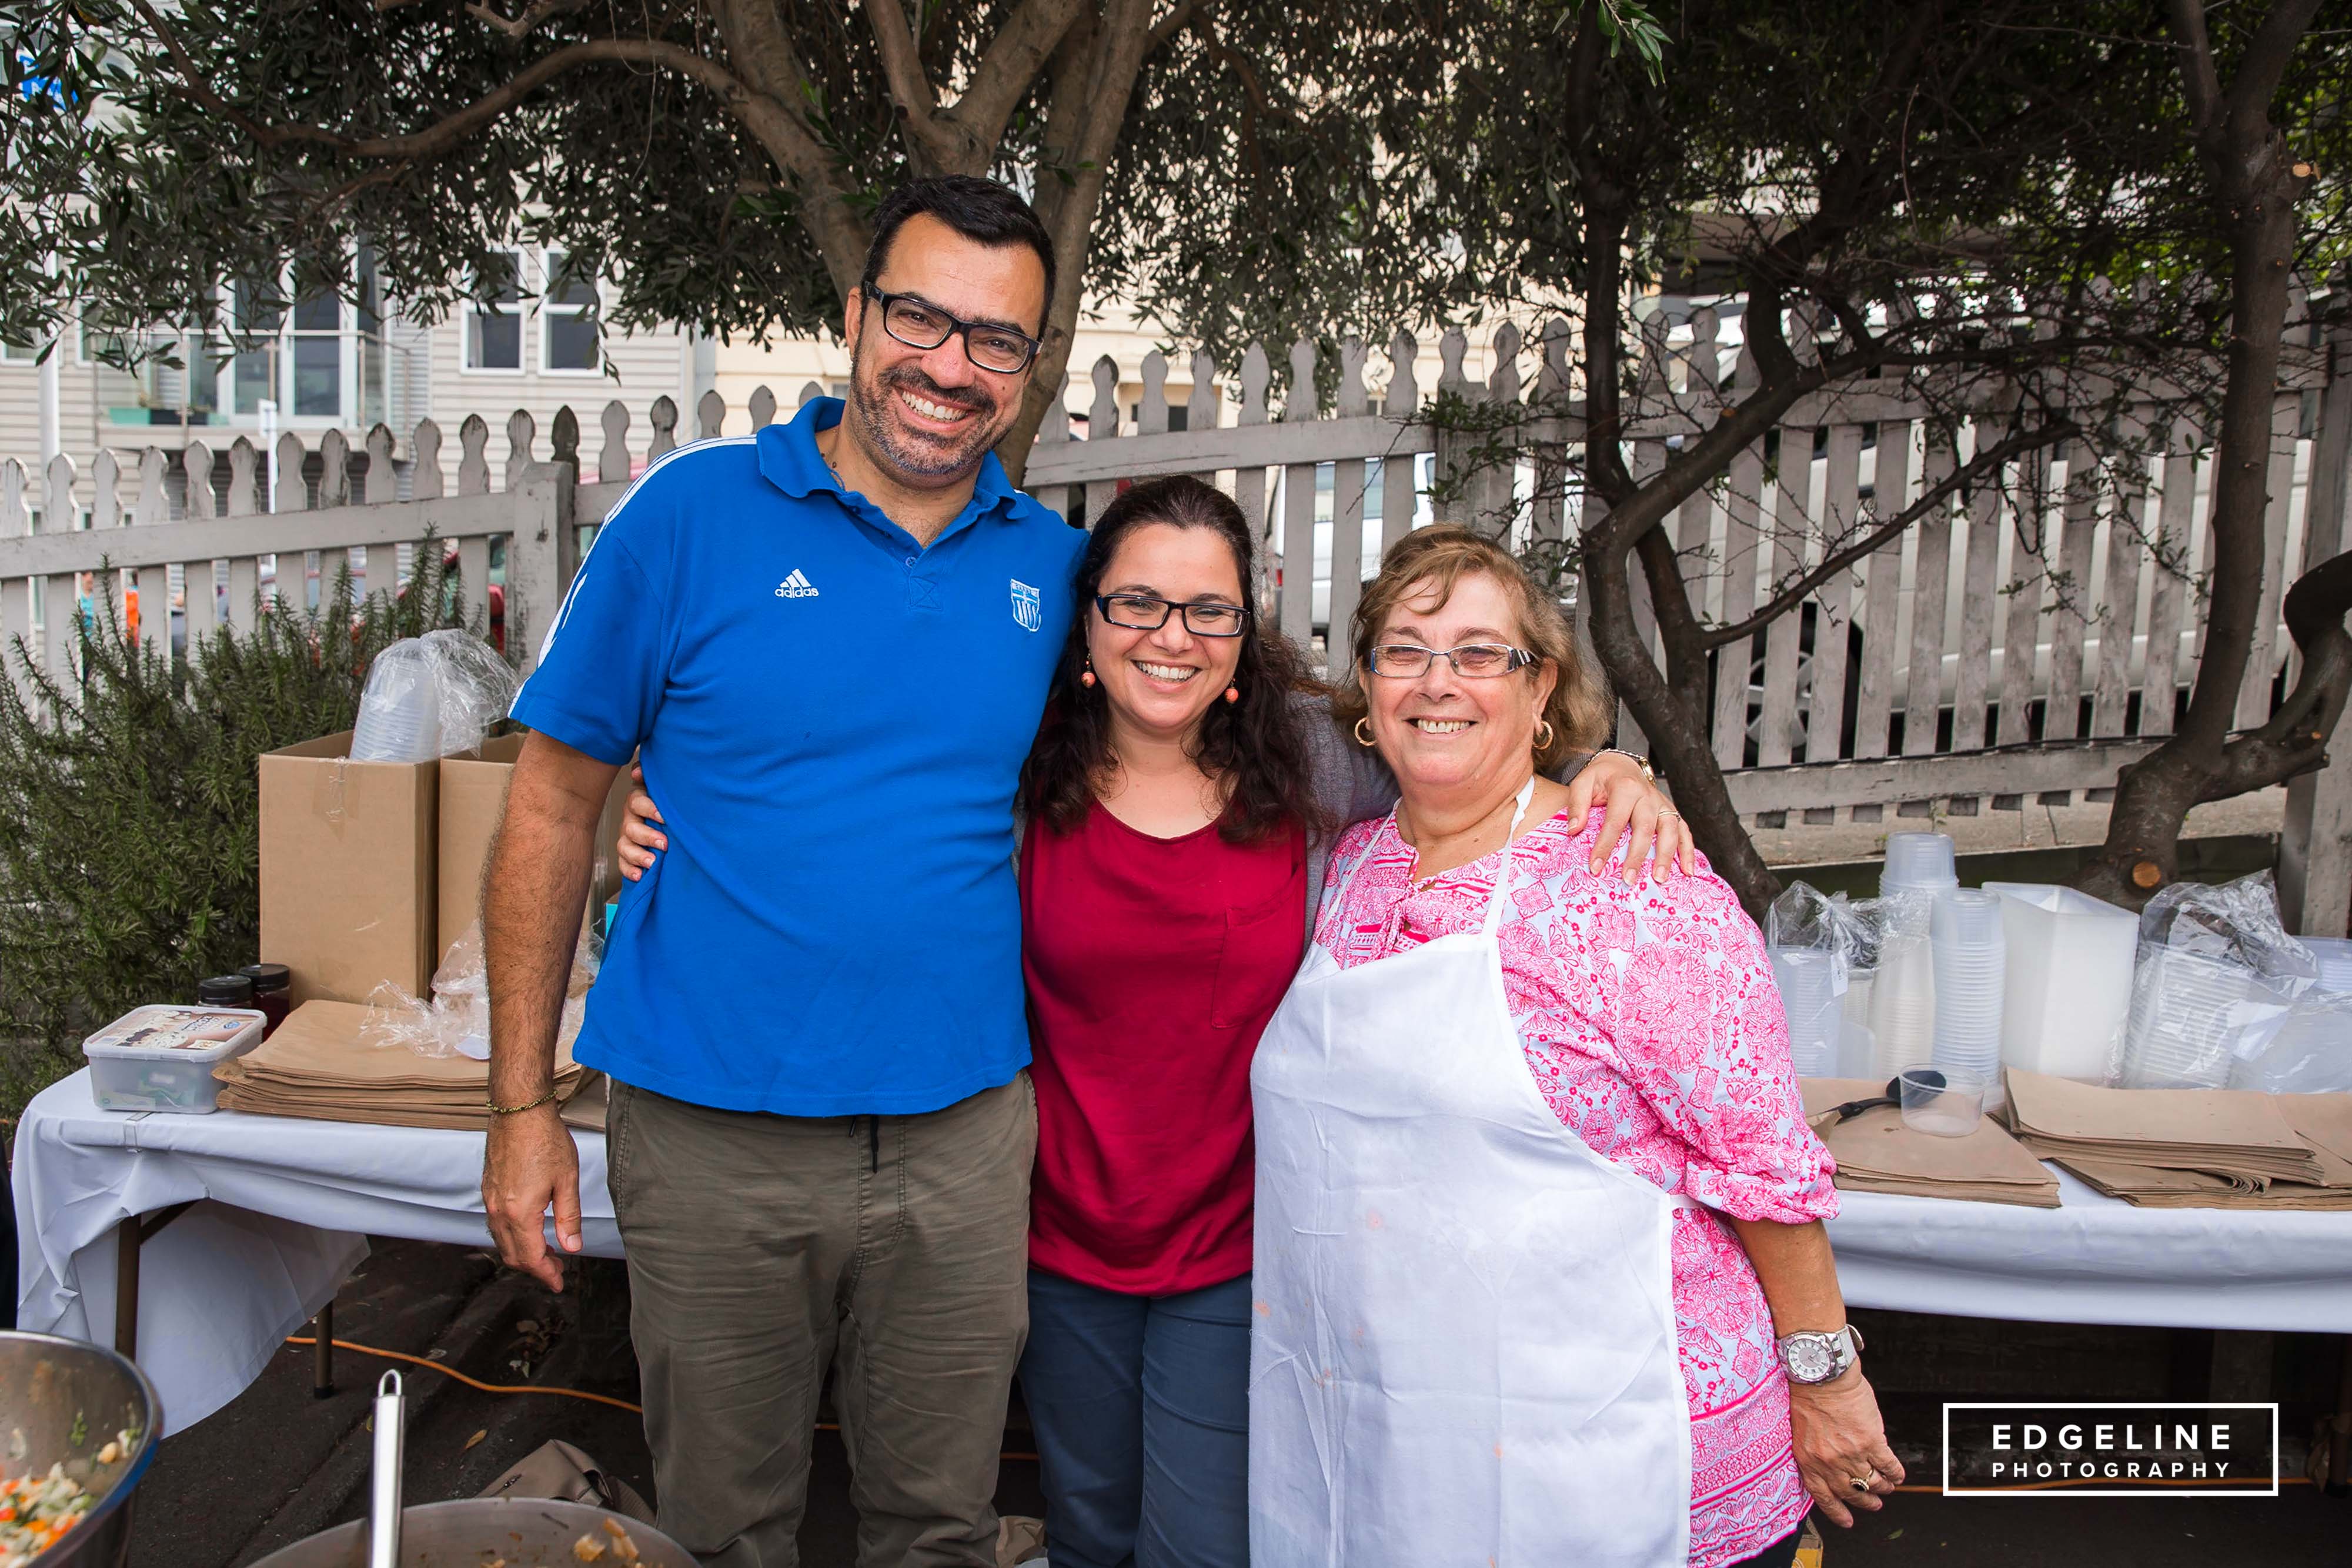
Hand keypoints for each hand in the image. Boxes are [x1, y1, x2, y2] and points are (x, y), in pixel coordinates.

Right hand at [482, 1105, 582, 1290]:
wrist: (519, 1111)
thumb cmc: (546, 1140)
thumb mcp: (567, 1180)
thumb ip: (568, 1218)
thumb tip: (572, 1247)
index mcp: (519, 1212)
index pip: (530, 1257)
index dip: (545, 1274)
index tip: (559, 1283)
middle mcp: (498, 1210)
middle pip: (512, 1255)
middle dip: (535, 1268)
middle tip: (557, 1270)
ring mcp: (490, 1200)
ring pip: (502, 1241)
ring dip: (522, 1253)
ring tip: (547, 1253)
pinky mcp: (488, 1189)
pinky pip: (496, 1225)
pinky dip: (512, 1237)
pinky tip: (529, 1232)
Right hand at [617, 764, 665, 880]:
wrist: (669, 823)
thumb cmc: (666, 803)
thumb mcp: (661, 789)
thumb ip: (650, 777)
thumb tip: (637, 771)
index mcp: (639, 802)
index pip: (637, 802)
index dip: (649, 809)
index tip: (664, 817)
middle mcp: (630, 819)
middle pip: (631, 828)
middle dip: (647, 836)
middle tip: (664, 843)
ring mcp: (627, 838)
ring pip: (625, 847)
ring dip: (638, 856)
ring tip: (653, 862)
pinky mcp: (628, 855)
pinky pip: (623, 863)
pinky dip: (630, 870)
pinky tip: (639, 875)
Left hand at [1566, 753, 1693, 883]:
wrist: (1623, 765)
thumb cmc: (1601, 778)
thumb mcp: (1583, 782)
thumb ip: (1577, 804)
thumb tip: (1573, 830)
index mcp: (1625, 787)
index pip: (1615, 821)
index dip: (1605, 845)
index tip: (1595, 867)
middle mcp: (1648, 795)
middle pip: (1645, 828)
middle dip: (1637, 856)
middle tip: (1628, 880)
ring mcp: (1663, 804)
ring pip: (1670, 830)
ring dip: (1666, 856)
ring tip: (1659, 879)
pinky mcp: (1672, 812)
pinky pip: (1684, 831)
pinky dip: (1688, 851)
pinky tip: (1687, 871)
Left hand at [1787, 1367, 1902, 1526]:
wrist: (1821, 1374)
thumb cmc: (1808, 1394)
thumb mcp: (1803, 1431)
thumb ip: (1817, 1452)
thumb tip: (1834, 1467)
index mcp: (1808, 1460)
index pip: (1823, 1496)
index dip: (1837, 1512)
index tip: (1847, 1522)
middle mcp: (1829, 1462)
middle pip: (1851, 1493)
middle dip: (1865, 1502)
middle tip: (1874, 1504)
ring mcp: (1851, 1454)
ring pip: (1873, 1482)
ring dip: (1882, 1488)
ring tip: (1887, 1488)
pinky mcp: (1871, 1441)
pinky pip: (1888, 1465)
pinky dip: (1896, 1473)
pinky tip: (1898, 1475)